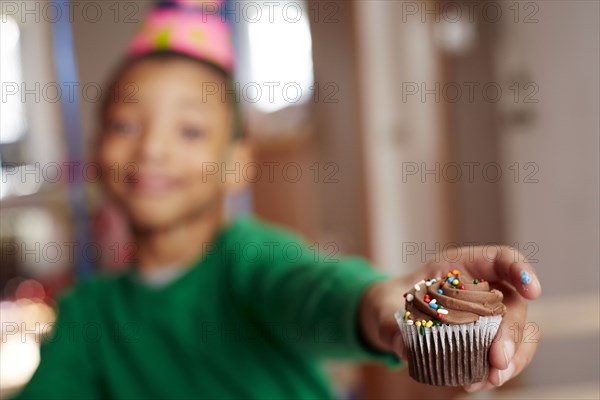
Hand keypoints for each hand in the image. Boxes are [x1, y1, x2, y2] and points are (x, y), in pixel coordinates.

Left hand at [359, 246, 541, 390]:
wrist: (389, 319)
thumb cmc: (391, 302)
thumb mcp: (383, 307)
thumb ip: (390, 325)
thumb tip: (405, 348)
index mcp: (461, 265)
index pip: (501, 258)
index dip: (520, 270)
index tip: (533, 291)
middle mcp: (483, 288)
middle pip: (513, 304)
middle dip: (511, 333)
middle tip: (497, 360)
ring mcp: (489, 315)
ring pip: (520, 333)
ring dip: (513, 358)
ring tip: (491, 379)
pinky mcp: (487, 340)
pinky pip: (507, 354)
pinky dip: (499, 370)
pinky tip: (477, 382)